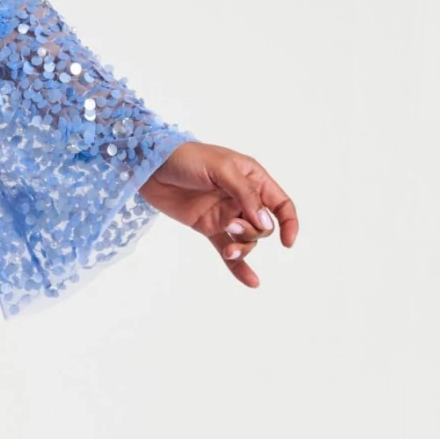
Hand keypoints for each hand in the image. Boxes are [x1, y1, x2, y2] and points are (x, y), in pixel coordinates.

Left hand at [138, 140, 297, 287]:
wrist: (150, 166)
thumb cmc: (187, 156)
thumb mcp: (221, 168)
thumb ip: (245, 194)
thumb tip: (266, 222)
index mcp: (252, 178)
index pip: (280, 203)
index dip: (289, 223)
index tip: (287, 242)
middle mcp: (242, 198)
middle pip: (263, 226)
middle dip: (252, 231)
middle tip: (231, 225)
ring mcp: (225, 214)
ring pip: (246, 240)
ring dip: (242, 248)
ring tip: (229, 250)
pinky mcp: (209, 227)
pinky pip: (228, 249)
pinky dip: (239, 266)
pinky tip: (252, 281)